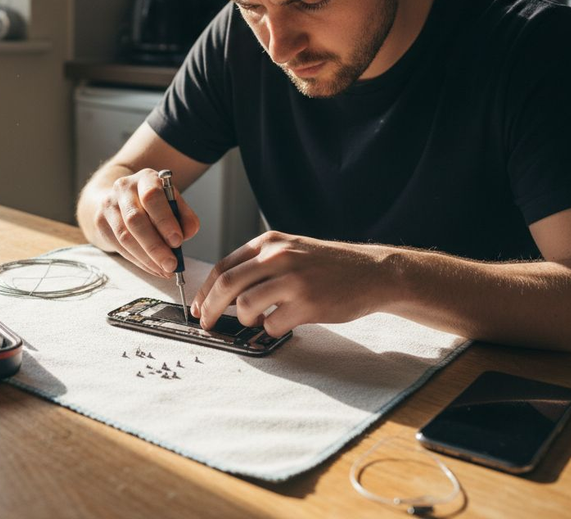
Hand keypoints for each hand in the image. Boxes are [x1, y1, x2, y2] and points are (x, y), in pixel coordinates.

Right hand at [92, 168, 199, 277]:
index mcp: (146, 178)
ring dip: (147, 258)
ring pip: (125, 236)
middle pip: (135, 219)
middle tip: (171, 264)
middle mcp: (124, 187)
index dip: (164, 221)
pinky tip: (152, 267)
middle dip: (155, 246)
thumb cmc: (154, 203)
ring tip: (164, 270)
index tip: (178, 242)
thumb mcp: (173, 203)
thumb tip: (187, 234)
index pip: (152, 197)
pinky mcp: (100, 222)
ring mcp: (109, 204)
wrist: (121, 198)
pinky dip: (138, 261)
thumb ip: (185, 217)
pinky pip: (119, 246)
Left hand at [190, 231, 395, 335]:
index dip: (204, 290)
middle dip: (209, 308)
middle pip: (226, 284)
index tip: (198, 307)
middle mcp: (278, 256)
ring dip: (244, 320)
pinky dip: (270, 329)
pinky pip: (272, 324)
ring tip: (258, 320)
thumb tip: (223, 292)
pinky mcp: (307, 303)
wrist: (372, 273)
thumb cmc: (328, 266)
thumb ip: (260, 264)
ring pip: (245, 305)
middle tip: (205, 323)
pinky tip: (282, 322)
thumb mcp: (291, 250)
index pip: (223, 266)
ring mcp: (293, 279)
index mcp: (269, 242)